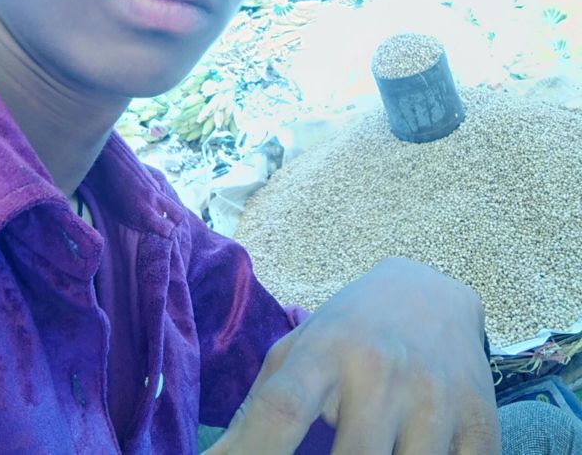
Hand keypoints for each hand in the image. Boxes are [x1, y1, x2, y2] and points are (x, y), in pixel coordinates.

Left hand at [205, 258, 498, 454]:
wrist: (433, 293)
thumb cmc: (352, 328)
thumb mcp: (304, 346)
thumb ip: (265, 401)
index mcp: (329, 349)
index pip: (282, 409)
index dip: (249, 454)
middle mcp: (383, 370)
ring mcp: (438, 397)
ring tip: (374, 443)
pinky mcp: (482, 424)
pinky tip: (409, 449)